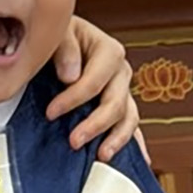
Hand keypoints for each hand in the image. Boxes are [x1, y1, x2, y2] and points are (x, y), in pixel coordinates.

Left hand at [45, 16, 140, 161]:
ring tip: (102, 154)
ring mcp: (123, 88)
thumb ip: (64, 48)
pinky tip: (140, 160)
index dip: (73, 99)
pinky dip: (134, 142)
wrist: (62, 35)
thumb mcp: (58, 31)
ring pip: (128, 117)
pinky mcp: (121, 102)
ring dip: (117, 138)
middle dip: (95, 124)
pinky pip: (131, 124)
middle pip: (115, 103)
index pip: (94, 81)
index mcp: (108, 50)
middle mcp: (121, 70)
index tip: (51, 113)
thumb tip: (70, 76)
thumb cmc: (60, 33)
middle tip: (74, 141)